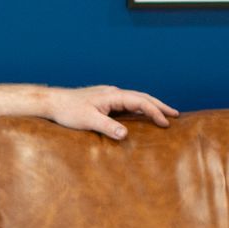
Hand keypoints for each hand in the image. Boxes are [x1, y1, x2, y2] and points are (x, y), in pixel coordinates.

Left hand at [43, 86, 177, 140]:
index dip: (155, 111)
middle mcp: (113, 93)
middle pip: (142, 97)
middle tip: (176, 115)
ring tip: (164, 114)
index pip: (140, 101)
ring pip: (136, 99)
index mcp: (112, 95)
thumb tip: (125, 134)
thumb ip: (107, 127)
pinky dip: (139, 108)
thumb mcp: (87, 121)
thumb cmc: (68, 111)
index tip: (166, 123)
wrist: (52, 102)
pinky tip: (141, 115)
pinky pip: (127, 103)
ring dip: (151, 105)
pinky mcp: (104, 101)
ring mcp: (109, 96)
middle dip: (159, 106)